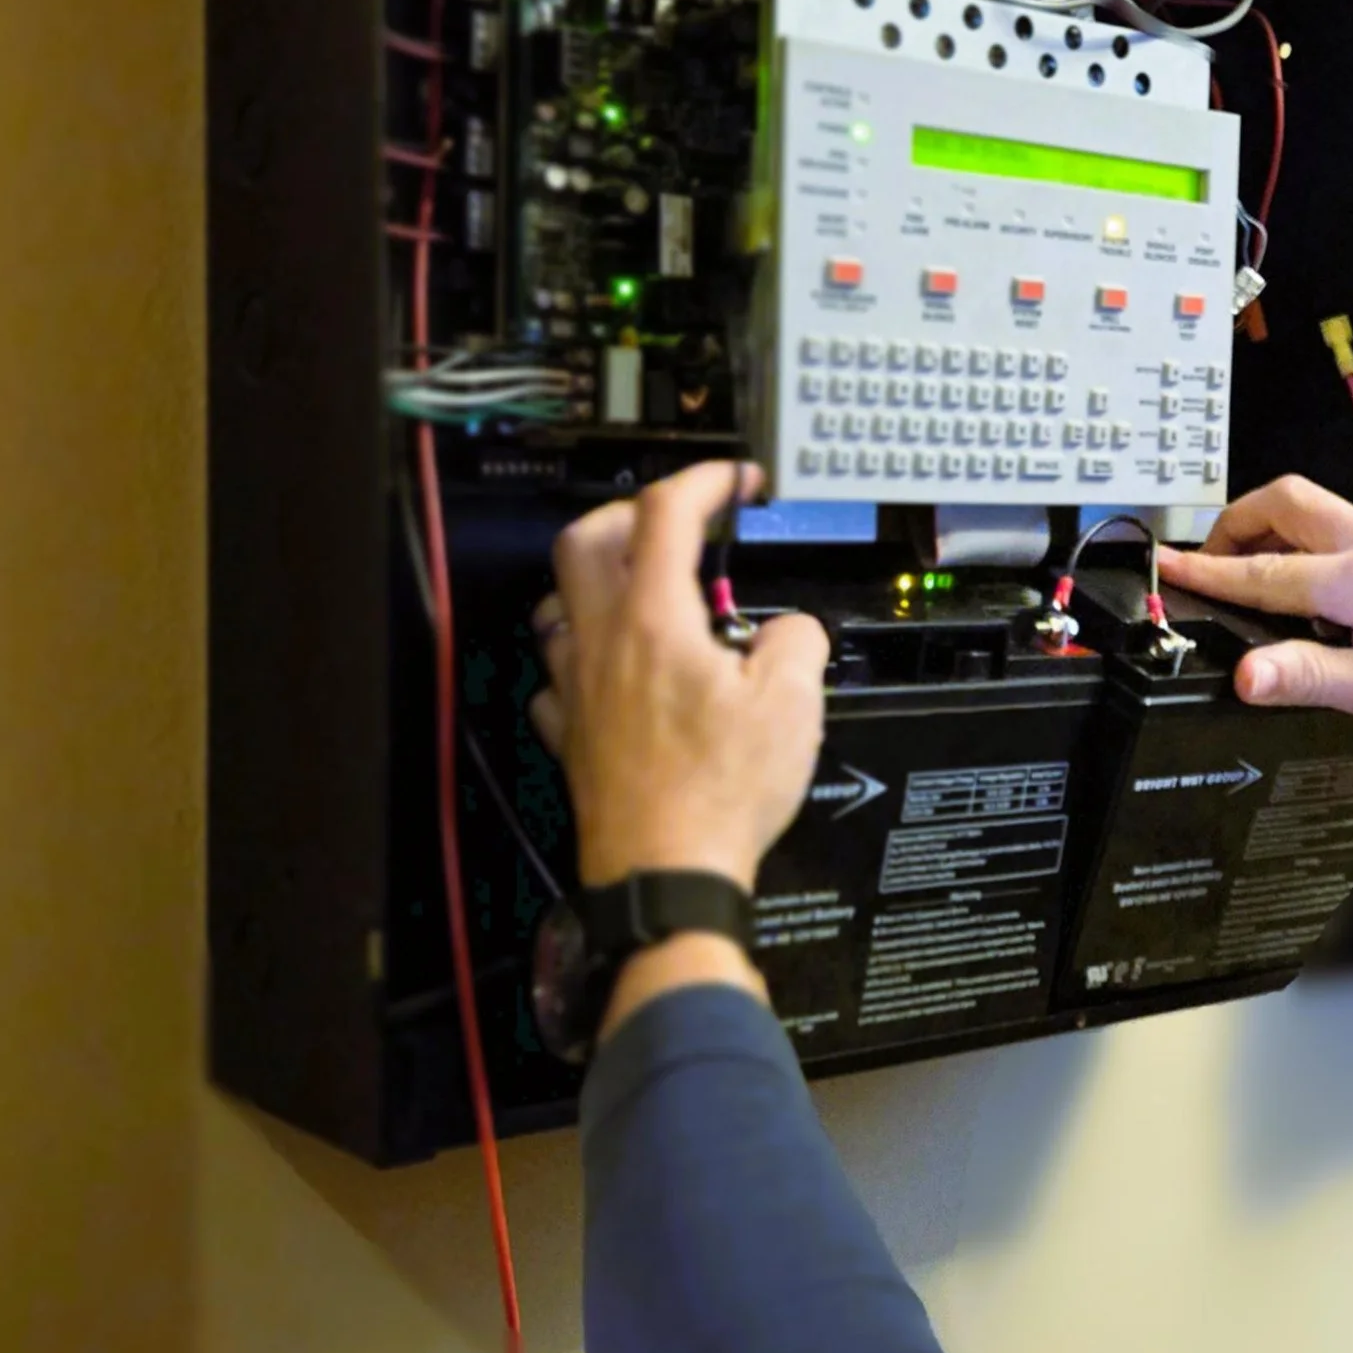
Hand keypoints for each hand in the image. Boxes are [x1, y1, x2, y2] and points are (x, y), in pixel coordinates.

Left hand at [532, 462, 828, 893]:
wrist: (667, 873)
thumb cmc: (720, 794)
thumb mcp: (793, 705)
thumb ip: (797, 642)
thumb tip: (790, 631)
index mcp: (656, 622)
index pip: (665, 512)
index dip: (704, 480)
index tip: (734, 482)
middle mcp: (603, 646)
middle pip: (584, 540)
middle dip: (631, 513)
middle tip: (676, 524)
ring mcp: (577, 691)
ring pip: (557, 606)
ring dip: (596, 582)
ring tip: (642, 592)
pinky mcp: (571, 737)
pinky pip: (556, 679)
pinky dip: (581, 660)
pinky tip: (613, 673)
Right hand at [1156, 476, 1352, 784]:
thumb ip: (1307, 679)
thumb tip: (1247, 675)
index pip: (1262, 572)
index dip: (1207, 570)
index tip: (1168, 566)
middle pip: (1286, 504)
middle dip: (1235, 523)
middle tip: (1206, 557)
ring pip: (1316, 514)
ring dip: (1272, 533)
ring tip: (1248, 573)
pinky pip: (1344, 535)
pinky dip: (1307, 550)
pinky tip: (1310, 593)